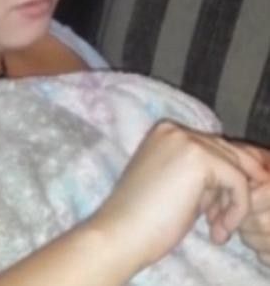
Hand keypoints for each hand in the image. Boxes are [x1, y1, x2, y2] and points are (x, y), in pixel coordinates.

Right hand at [89, 121, 268, 274]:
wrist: (121, 230)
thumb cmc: (142, 215)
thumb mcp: (175, 183)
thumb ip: (200, 172)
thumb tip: (237, 173)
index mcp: (164, 130)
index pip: (212, 147)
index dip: (221, 181)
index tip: (214, 213)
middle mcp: (175, 128)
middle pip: (227, 153)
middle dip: (231, 190)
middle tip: (219, 223)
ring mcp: (186, 140)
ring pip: (236, 167)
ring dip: (233, 202)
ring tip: (216, 228)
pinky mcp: (200, 158)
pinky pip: (238, 182)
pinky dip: (237, 210)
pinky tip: (217, 231)